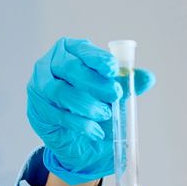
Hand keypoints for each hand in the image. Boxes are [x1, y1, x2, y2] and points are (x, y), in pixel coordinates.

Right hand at [27, 37, 155, 185]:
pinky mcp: (38, 108)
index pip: (82, 49)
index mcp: (70, 50)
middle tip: (115, 94)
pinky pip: (58, 115)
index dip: (98, 59)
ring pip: (60, 91)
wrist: (75, 136)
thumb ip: (128, 84)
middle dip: (95, 82)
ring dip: (86, 104)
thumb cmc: (93, 103)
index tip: (114, 69)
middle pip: (70, 68)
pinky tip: (96, 132)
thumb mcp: (113, 93)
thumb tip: (148, 77)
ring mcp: (40, 85)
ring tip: (105, 114)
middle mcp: (51, 64)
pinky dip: (80, 124)